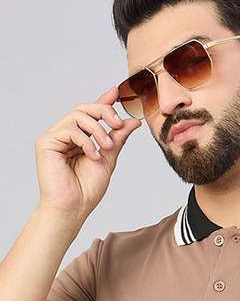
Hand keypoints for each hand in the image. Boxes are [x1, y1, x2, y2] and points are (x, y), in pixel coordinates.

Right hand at [34, 86, 141, 222]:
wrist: (74, 208)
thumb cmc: (87, 189)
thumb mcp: (108, 158)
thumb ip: (117, 138)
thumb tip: (133, 121)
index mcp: (79, 138)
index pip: (91, 114)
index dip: (103, 101)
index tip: (117, 92)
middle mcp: (65, 134)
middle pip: (84, 109)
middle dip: (104, 112)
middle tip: (118, 124)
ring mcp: (54, 138)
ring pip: (78, 115)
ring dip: (97, 129)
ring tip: (106, 148)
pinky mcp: (46, 143)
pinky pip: (69, 129)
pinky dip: (85, 140)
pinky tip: (92, 155)